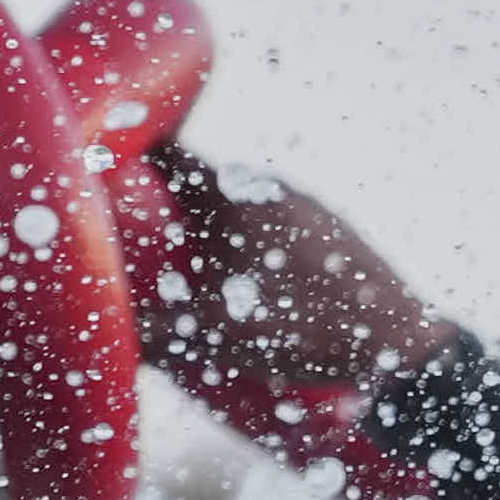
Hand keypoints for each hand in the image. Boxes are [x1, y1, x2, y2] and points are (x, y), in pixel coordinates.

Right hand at [139, 157, 448, 397]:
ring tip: (197, 266)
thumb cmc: (302, 328)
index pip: (173, 155)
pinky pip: (280, 228)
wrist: (397, 343)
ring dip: (218, 228)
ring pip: (248, 207)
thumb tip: (101, 335)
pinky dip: (255, 245)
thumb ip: (152, 332)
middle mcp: (276, 191)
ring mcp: (312, 211)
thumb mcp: (214, 334)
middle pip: (208, 184)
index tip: (108, 164)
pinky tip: (255, 284)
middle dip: (172, 203)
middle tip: (142, 230)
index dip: (137, 155)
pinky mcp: (337, 236)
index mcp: (239, 197)